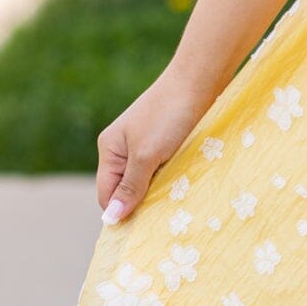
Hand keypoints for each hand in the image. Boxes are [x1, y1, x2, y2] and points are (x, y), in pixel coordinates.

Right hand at [96, 70, 214, 225]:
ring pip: (147, 181)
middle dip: (142, 202)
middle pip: (126, 189)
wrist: (199, 79)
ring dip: (160, 190)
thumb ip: (130, 187)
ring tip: (176, 196)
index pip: (106, 194)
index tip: (144, 226)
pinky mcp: (166, 142)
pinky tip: (184, 182)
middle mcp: (123, 148)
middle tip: (164, 213)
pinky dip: (171, 178)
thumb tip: (111, 218)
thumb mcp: (147, 155)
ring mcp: (144, 144)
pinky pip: (163, 169)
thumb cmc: (169, 116)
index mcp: (110, 150)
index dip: (121, 212)